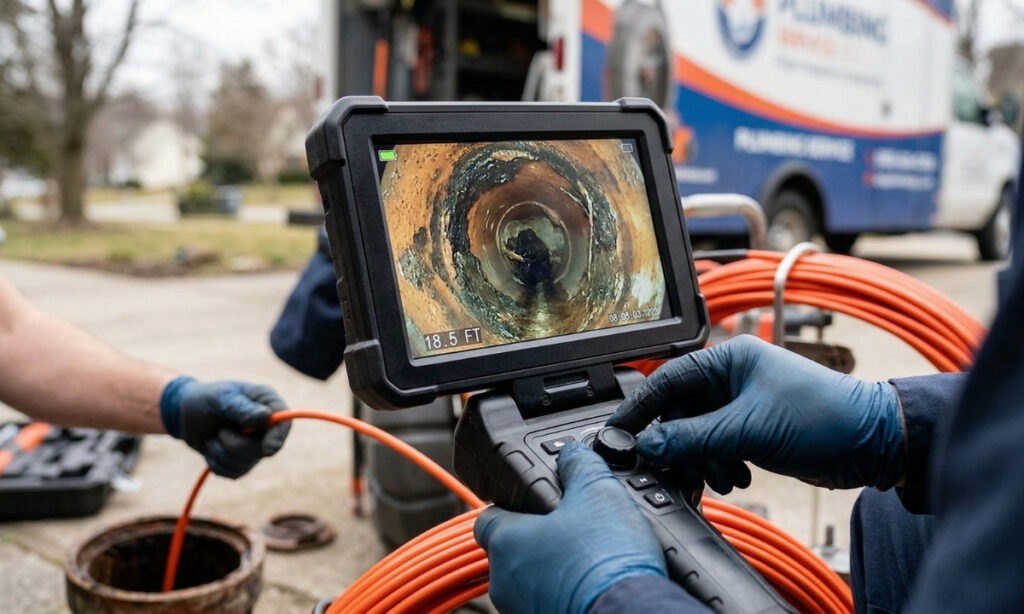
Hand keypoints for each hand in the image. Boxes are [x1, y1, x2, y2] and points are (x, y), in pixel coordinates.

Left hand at [160, 377, 290, 478]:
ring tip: (212, 436)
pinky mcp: (241, 462)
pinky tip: (212, 446)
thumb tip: (266, 417)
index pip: (284, 424)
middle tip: (219, 430)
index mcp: (268, 404)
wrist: (186, 414)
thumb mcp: (220, 398)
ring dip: (221, 452)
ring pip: (245, 464)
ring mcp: (255, 446)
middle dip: (235, 444)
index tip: (266, 449)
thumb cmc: (206, 398)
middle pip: (263, 450)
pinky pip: (232, 473)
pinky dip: (216, 462)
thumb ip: (241, 408)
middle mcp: (266, 427)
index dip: (278, 438)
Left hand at [474, 441, 664, 613]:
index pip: (487, 518)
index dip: (511, 506)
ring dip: (551, 567)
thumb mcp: (599, 491)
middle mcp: (504, 581)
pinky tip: (591, 581)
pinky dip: (563, 590)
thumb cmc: (607, 563)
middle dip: (538, 538)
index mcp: (506, 543)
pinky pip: (546, 600)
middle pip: (511, 550)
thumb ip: (579, 464)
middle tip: (571, 529)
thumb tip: (573, 453)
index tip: (534, 503)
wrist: (630, 613)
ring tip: (587, 556)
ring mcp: (522, 609)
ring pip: (529, 579)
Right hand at [608, 335, 903, 490]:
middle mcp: (732, 377)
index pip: (667, 380)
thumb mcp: (747, 429)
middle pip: (681, 412)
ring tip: (723, 475)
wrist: (873, 443)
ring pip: (698, 434)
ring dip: (704, 459)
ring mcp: (743, 404)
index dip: (640, 409)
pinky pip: (718, 446)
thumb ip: (692, 438)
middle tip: (673, 468)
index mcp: (728, 358)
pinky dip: (720, 464)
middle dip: (680, 444)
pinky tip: (737, 477)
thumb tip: (648, 445)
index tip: (619, 434)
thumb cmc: (824, 417)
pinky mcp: (754, 429)